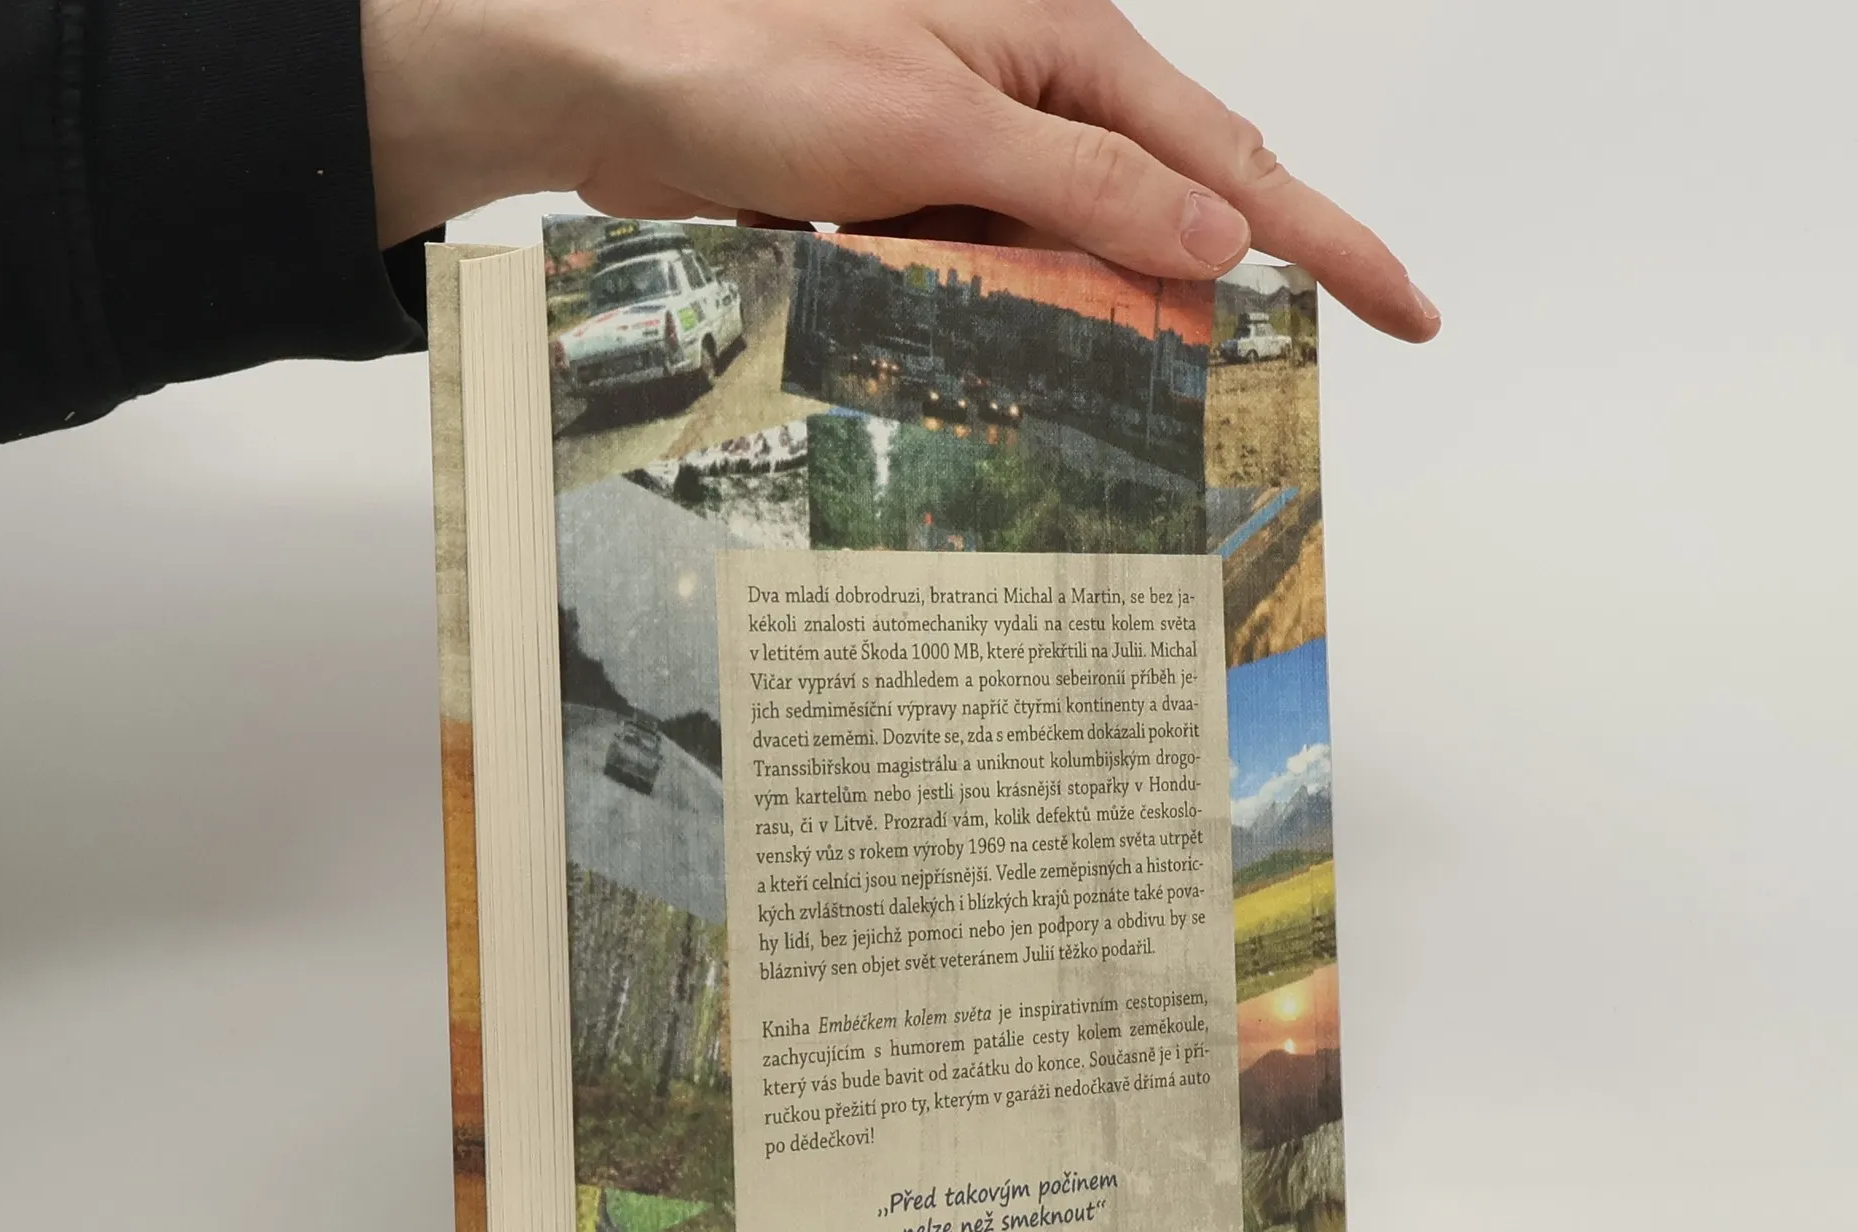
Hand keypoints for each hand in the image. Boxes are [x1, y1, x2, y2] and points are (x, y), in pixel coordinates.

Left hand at [361, 0, 1438, 340]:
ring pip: (1077, 260)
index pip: (1230, 161)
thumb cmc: (748, 55)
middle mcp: (1030, 93)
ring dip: (1098, 330)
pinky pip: (995, 276)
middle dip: (1216, 299)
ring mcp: (972, 150)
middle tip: (1260, 394)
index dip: (1330, 239)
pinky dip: (1010, 326)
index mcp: (1064, 45)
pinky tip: (1018, 372)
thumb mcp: (935, 119)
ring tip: (1131, 408)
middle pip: (1166, 212)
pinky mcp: (915, 200)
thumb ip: (1085, 181)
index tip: (1407, 307)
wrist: (600, 78)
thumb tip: (1215, 238)